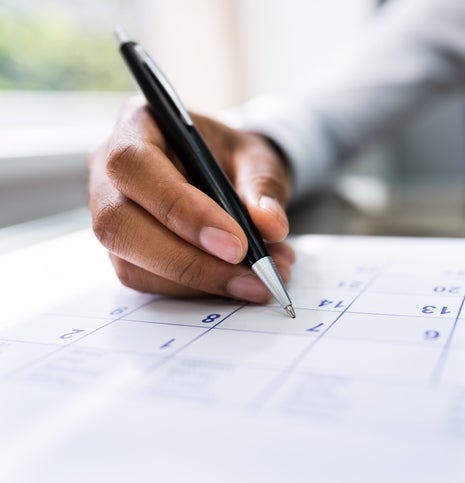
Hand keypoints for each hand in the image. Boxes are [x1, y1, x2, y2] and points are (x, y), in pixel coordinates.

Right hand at [88, 96, 294, 302]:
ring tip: (261, 281)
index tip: (236, 244)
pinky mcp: (124, 252)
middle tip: (253, 276)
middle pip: (120, 223)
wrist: (226, 172)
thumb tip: (271, 226)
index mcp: (136, 126)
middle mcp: (107, 172)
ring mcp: (110, 215)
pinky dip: (199, 290)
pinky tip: (241, 283)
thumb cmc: (233, 156)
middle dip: (189, 260)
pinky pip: (148, 282)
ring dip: (201, 282)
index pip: (135, 167)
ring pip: (131, 263)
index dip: (181, 209)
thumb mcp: (257, 157)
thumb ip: (263, 186)